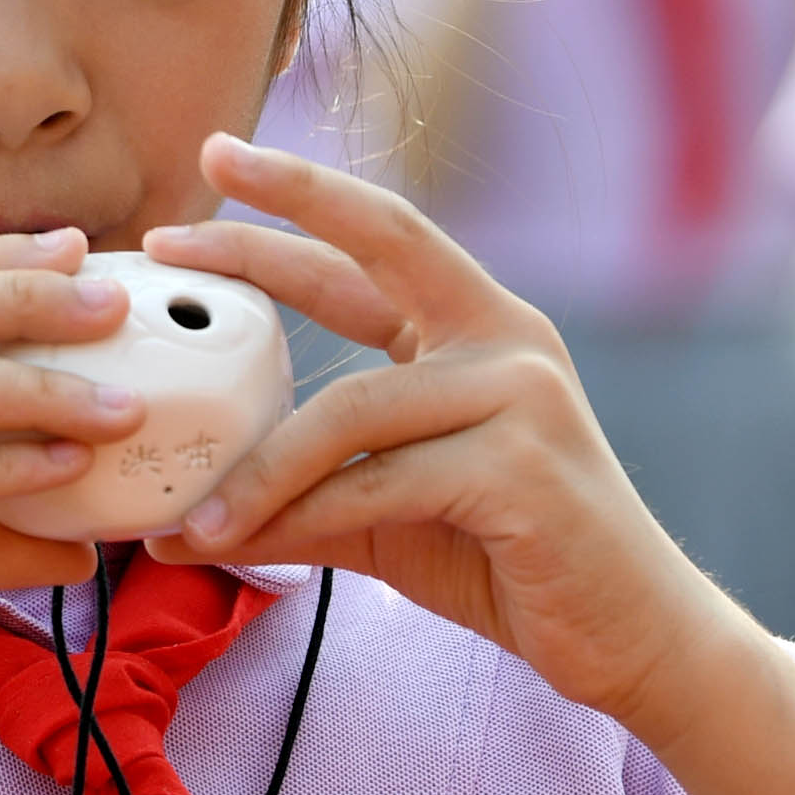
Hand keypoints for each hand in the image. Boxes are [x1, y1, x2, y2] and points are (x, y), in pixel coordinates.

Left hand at [142, 135, 761, 737]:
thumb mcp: (386, 512)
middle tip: (166, 233)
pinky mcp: (524, 464)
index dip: (295, 200)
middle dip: (267, 229)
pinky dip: (301, 517)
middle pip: (378, 249)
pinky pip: (380, 482)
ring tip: (187, 520)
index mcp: (478, 328)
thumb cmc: (507, 562)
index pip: (377, 240)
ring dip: (257, 470)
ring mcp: (521, 394)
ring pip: (349, 412)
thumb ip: (302, 492)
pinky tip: (244, 544)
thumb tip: (178, 519)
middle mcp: (506, 339)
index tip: (215, 157)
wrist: (627, 636)